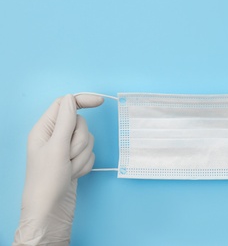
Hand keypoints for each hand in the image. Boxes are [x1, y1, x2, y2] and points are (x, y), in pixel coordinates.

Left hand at [13, 94, 103, 245]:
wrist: (51, 210)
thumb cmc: (47, 180)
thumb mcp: (56, 147)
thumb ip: (66, 121)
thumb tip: (71, 98)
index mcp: (45, 129)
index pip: (65, 105)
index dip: (82, 101)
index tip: (100, 102)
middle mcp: (55, 137)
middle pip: (80, 124)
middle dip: (79, 141)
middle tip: (67, 156)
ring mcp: (65, 150)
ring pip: (87, 140)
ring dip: (82, 156)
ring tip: (69, 168)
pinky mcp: (74, 160)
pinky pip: (90, 154)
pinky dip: (85, 164)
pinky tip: (73, 174)